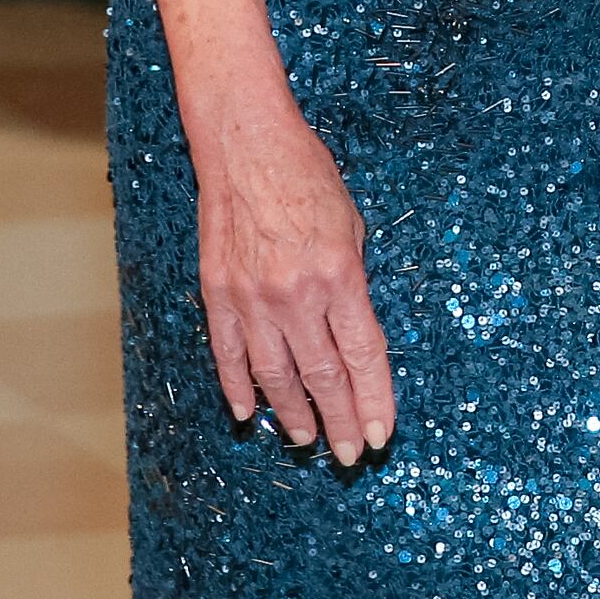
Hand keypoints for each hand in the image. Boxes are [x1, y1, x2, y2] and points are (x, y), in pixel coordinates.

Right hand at [193, 108, 395, 465]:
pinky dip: (238, 387)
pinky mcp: (218, 292)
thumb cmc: (307, 175)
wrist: (246, 142)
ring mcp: (252, 297)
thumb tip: (353, 332)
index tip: (381, 433)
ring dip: (293, 414)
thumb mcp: (352, 224)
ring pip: (275, 375)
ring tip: (309, 439)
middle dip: (341, 420)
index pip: (363, 356)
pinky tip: (249, 413)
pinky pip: (229, 353)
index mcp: (339, 276)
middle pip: (323, 376)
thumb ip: (352, 282)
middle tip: (351, 455)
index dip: (374, 400)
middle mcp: (296, 295)